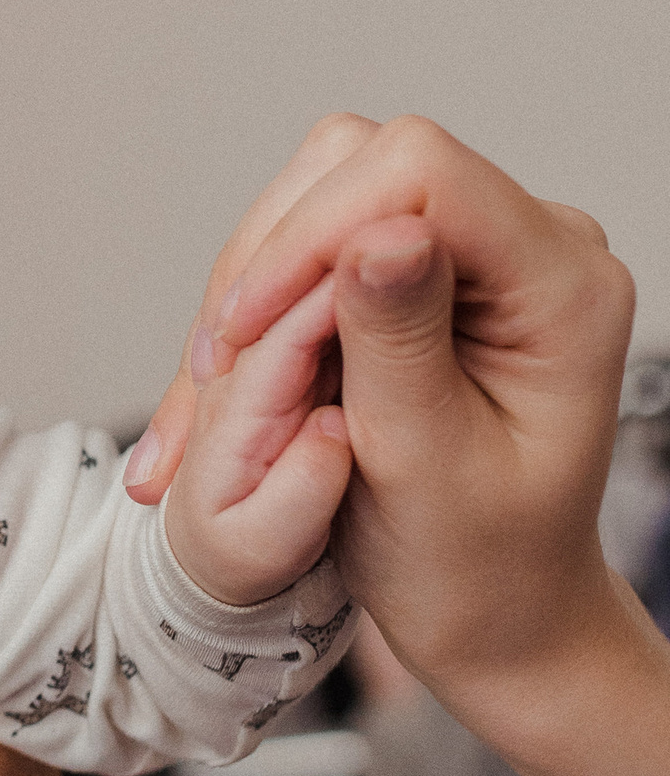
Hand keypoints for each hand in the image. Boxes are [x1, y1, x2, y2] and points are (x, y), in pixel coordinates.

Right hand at [124, 115, 634, 720]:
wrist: (497, 611)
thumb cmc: (474, 566)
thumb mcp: (426, 469)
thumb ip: (400, 344)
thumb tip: (377, 234)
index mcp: (562, 288)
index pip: (422, 174)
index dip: (312, 232)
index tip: (243, 332)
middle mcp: (534, 246)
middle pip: (363, 164)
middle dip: (269, 257)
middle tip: (217, 371)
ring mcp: (481, 253)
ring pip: (326, 192)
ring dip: (253, 281)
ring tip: (212, 388)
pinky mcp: (431, 274)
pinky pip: (323, 242)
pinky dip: (263, 304)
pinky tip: (226, 381)